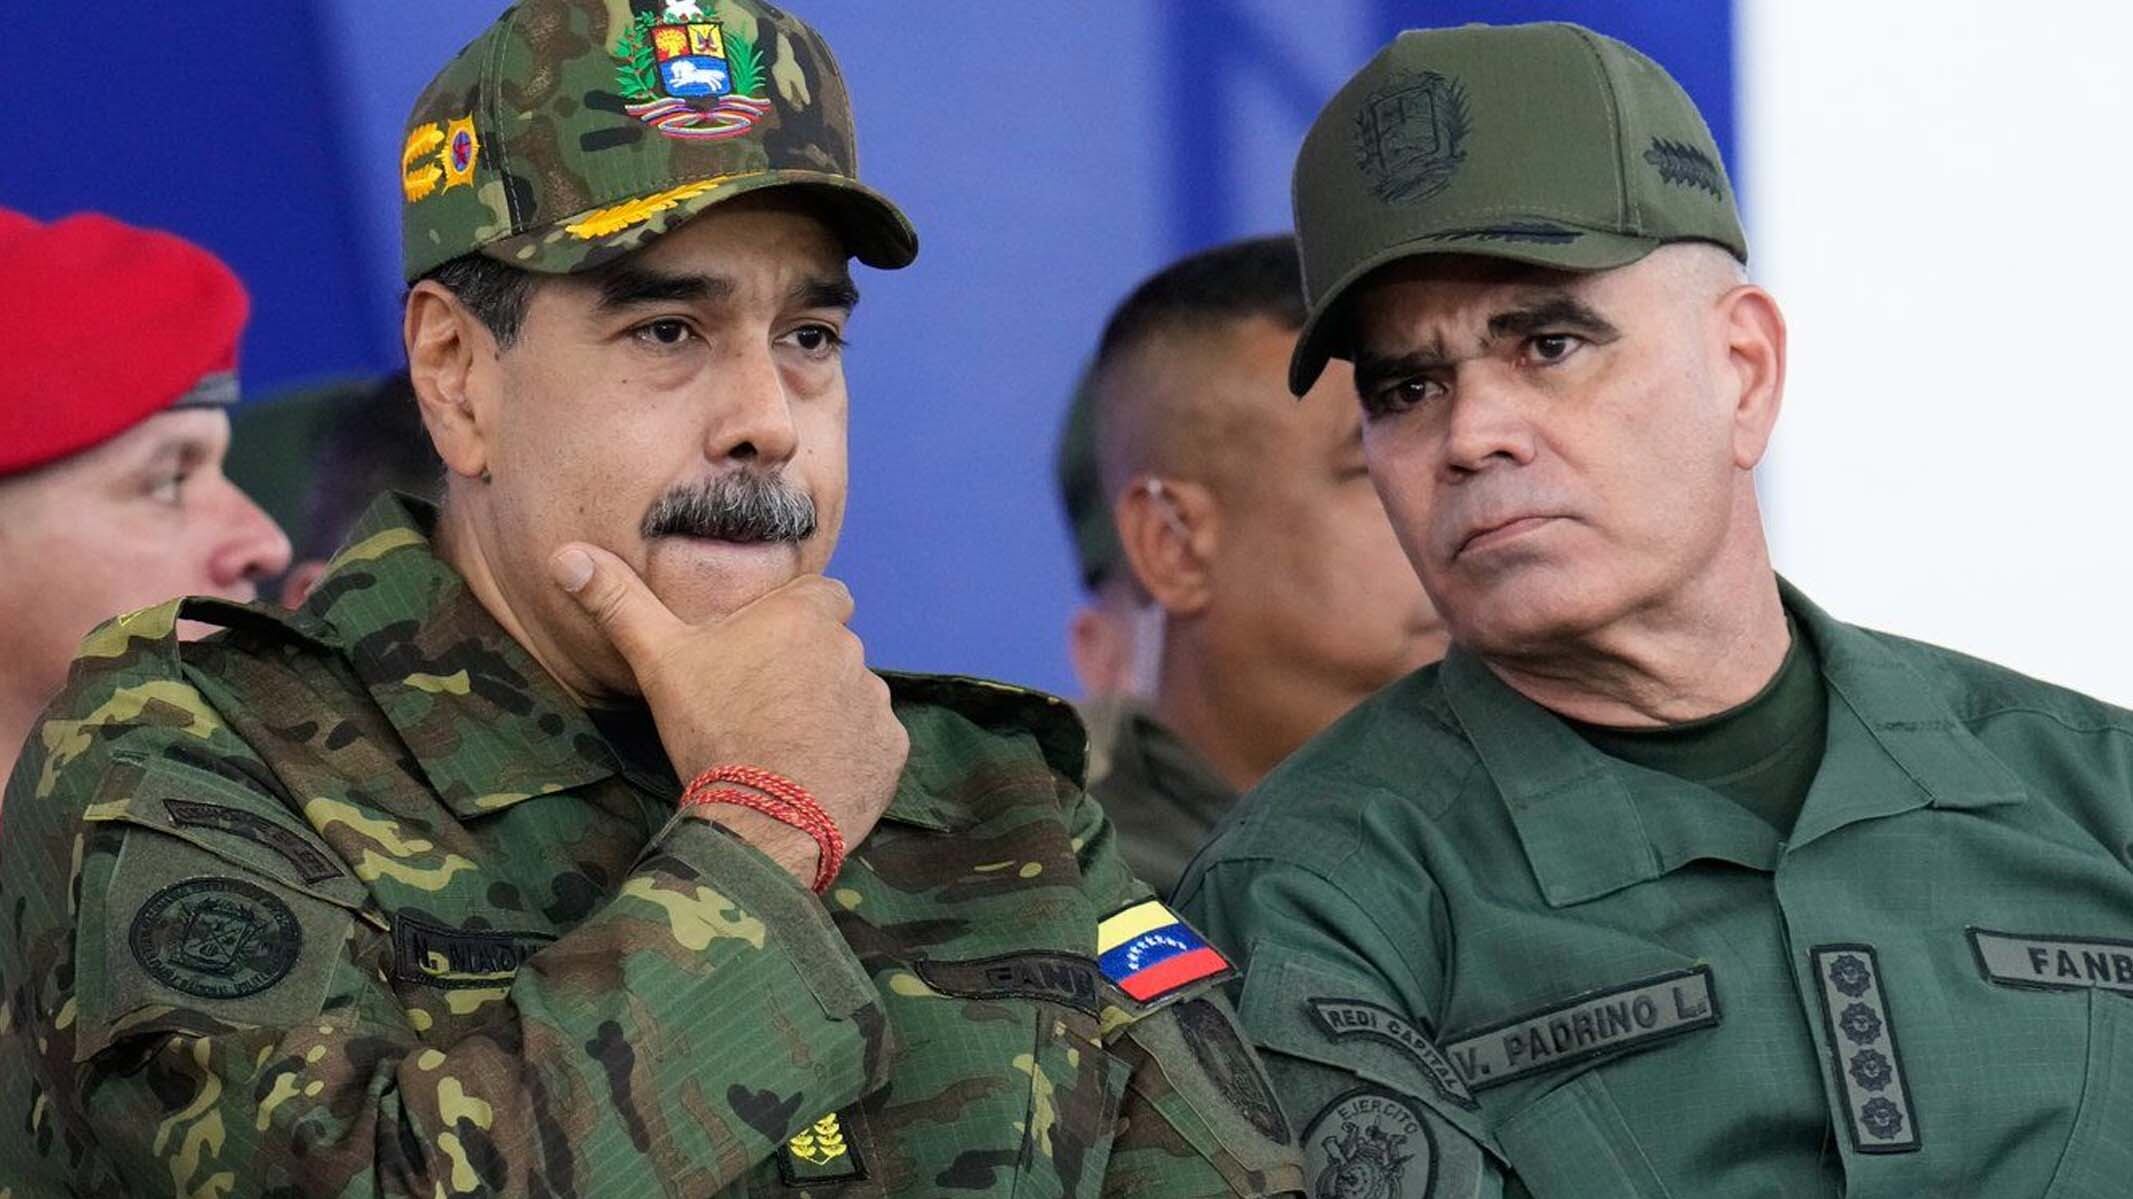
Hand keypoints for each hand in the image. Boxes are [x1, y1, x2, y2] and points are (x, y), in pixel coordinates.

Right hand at [550, 544, 908, 885]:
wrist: (761, 821)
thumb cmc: (712, 731)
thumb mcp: (659, 661)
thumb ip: (618, 602)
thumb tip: (565, 555)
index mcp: (804, 617)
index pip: (822, 595)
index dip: (797, 618)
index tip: (766, 648)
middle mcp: (851, 651)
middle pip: (835, 648)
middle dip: (809, 667)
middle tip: (764, 704)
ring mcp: (876, 702)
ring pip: (855, 693)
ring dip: (831, 710)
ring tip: (786, 744)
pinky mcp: (891, 749)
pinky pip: (873, 740)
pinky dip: (852, 752)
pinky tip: (812, 772)